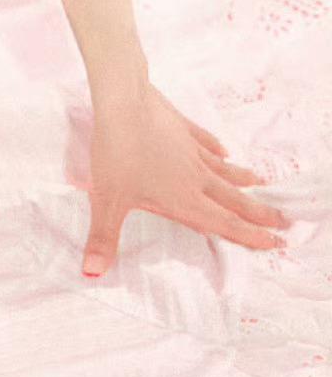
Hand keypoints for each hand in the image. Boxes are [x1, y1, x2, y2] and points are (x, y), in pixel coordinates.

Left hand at [81, 84, 287, 278]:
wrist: (122, 102)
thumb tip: (93, 273)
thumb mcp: (106, 201)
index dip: (250, 236)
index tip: (276, 242)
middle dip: (258, 213)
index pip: (223, 224)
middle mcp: (195, 176)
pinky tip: (223, 150)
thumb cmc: (116, 153)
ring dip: (242, 179)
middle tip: (283, 221)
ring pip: (223, 170)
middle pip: (233, 199)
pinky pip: (205, 141)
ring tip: (260, 183)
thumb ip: (103, 238)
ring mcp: (190, 150)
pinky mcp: (182, 127)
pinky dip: (217, 148)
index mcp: (183, 198)